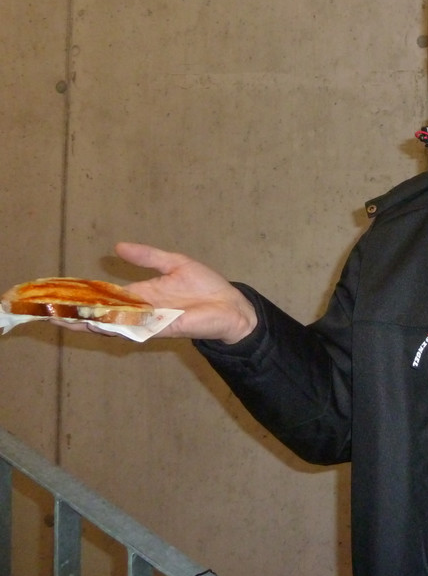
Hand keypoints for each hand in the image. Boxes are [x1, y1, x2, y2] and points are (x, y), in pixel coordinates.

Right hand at [57, 242, 257, 343]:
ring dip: (89, 323)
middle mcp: (140, 311)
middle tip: (48, 313)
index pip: (104, 297)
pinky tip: (98, 322)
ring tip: (63, 319)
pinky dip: (117, 326)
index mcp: (140, 296)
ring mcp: (149, 321)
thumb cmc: (205, 287)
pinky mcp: (162, 327)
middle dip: (76, 315)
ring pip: (112, 325)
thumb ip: (146, 256)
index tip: (58, 293)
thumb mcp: (173, 263)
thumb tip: (117, 246)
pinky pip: (135, 328)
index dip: (83, 296)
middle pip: (102, 314)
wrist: (230, 305)